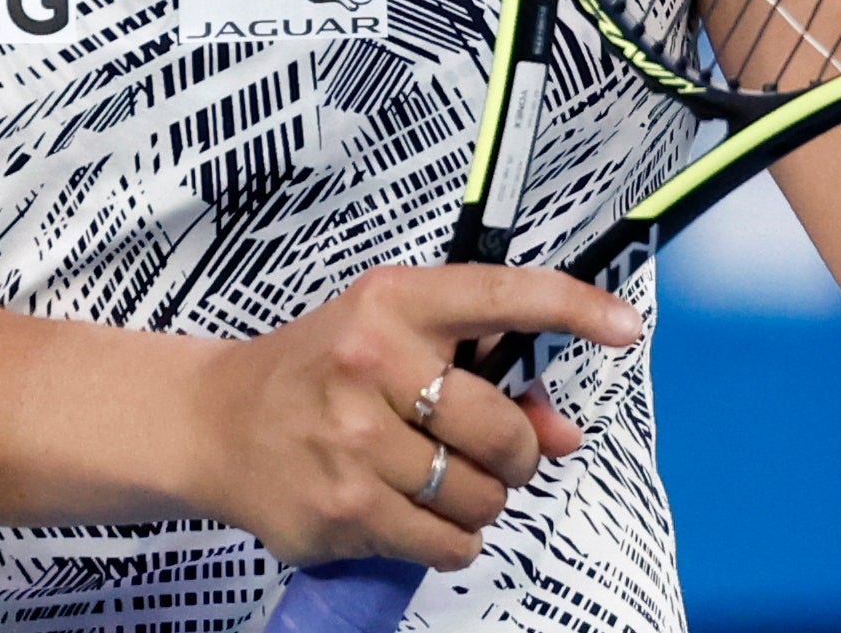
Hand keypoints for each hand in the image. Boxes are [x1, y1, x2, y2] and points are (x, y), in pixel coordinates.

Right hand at [184, 263, 640, 568]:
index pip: (502, 296)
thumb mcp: (392, 342)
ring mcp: (353, 440)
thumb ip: (484, 376)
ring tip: (435, 482)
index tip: (626, 328)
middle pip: (503, 430)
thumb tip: (561, 434)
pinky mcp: (342, 508)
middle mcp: (372, 363)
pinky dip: (449, 540)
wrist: (213, 422)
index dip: (574, 309)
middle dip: (513, 454)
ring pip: (480, 497)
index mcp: (392, 304)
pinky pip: (445, 544)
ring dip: (477, 502)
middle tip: (486, 454)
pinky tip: (412, 513)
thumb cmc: (317, 373)